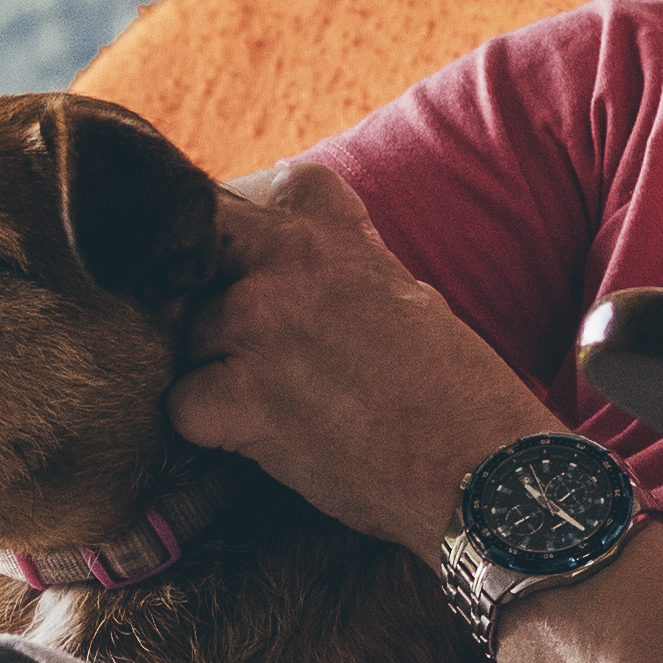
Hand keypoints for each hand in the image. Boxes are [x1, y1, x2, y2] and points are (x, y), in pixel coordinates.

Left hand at [165, 160, 569, 559]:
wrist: (480, 468)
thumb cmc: (455, 393)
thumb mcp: (407, 296)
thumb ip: (344, 268)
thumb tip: (301, 269)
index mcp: (330, 236)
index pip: (248, 194)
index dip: (233, 236)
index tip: (239, 269)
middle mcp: (286, 266)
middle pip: (195, 259)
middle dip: (203, 298)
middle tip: (240, 348)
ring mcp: (257, 326)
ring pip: (186, 336)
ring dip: (212, 372)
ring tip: (272, 407)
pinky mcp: (239, 397)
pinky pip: (181, 404)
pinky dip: (208, 430)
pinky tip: (254, 441)